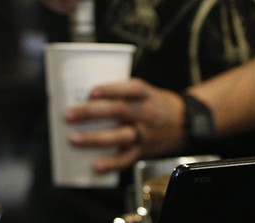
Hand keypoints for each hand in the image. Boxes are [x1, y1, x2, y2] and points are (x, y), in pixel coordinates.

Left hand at [63, 79, 187, 173]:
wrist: (184, 123)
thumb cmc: (157, 104)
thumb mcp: (145, 91)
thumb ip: (121, 92)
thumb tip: (85, 95)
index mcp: (145, 94)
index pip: (130, 89)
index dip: (111, 90)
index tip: (91, 91)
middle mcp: (145, 113)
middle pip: (118, 111)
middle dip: (92, 113)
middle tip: (69, 115)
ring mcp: (144, 133)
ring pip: (119, 136)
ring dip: (95, 138)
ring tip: (74, 138)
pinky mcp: (142, 150)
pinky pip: (126, 159)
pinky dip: (111, 163)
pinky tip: (96, 165)